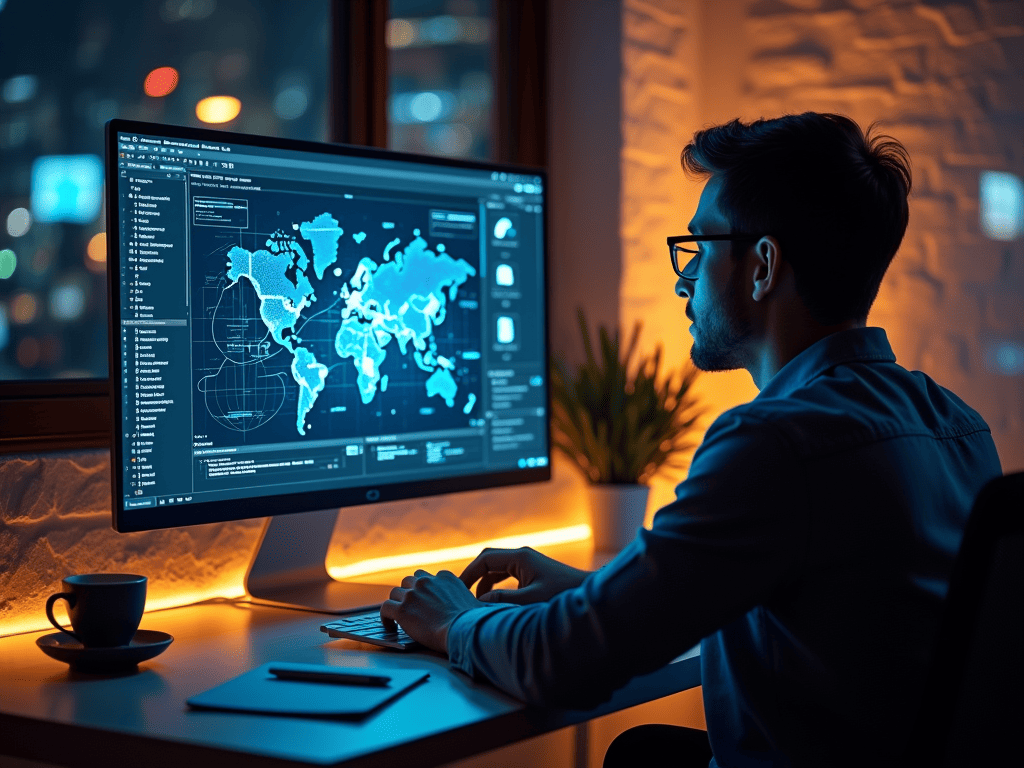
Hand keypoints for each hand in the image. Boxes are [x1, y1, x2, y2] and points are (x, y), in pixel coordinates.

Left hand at [380, 569, 478, 652]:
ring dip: (397, 603)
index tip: (425, 600)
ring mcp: (413, 594)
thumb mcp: (477, 602)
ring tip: (398, 617)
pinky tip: (390, 626)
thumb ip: (470, 600)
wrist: (463, 631)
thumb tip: (481, 606)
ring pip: (395, 593)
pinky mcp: (402, 609)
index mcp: (445, 577)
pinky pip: (385, 608)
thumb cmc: (473, 622)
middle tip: (411, 607)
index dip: (424, 589)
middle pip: (410, 580)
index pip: (428, 577)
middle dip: (409, 592)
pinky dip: (385, 617)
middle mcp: (427, 581)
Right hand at [459, 547, 589, 604]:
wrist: (586, 593)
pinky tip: (492, 599)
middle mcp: (521, 556)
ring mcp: (527, 562)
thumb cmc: (562, 595)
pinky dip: (495, 584)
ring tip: (474, 600)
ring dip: (484, 581)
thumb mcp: (530, 600)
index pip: (485, 559)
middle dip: (473, 575)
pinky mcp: (531, 571)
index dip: (469, 573)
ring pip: (497, 568)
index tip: (457, 588)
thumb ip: (503, 600)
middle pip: (488, 560)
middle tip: (461, 592)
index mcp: (520, 557)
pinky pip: (506, 574)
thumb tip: (479, 602)